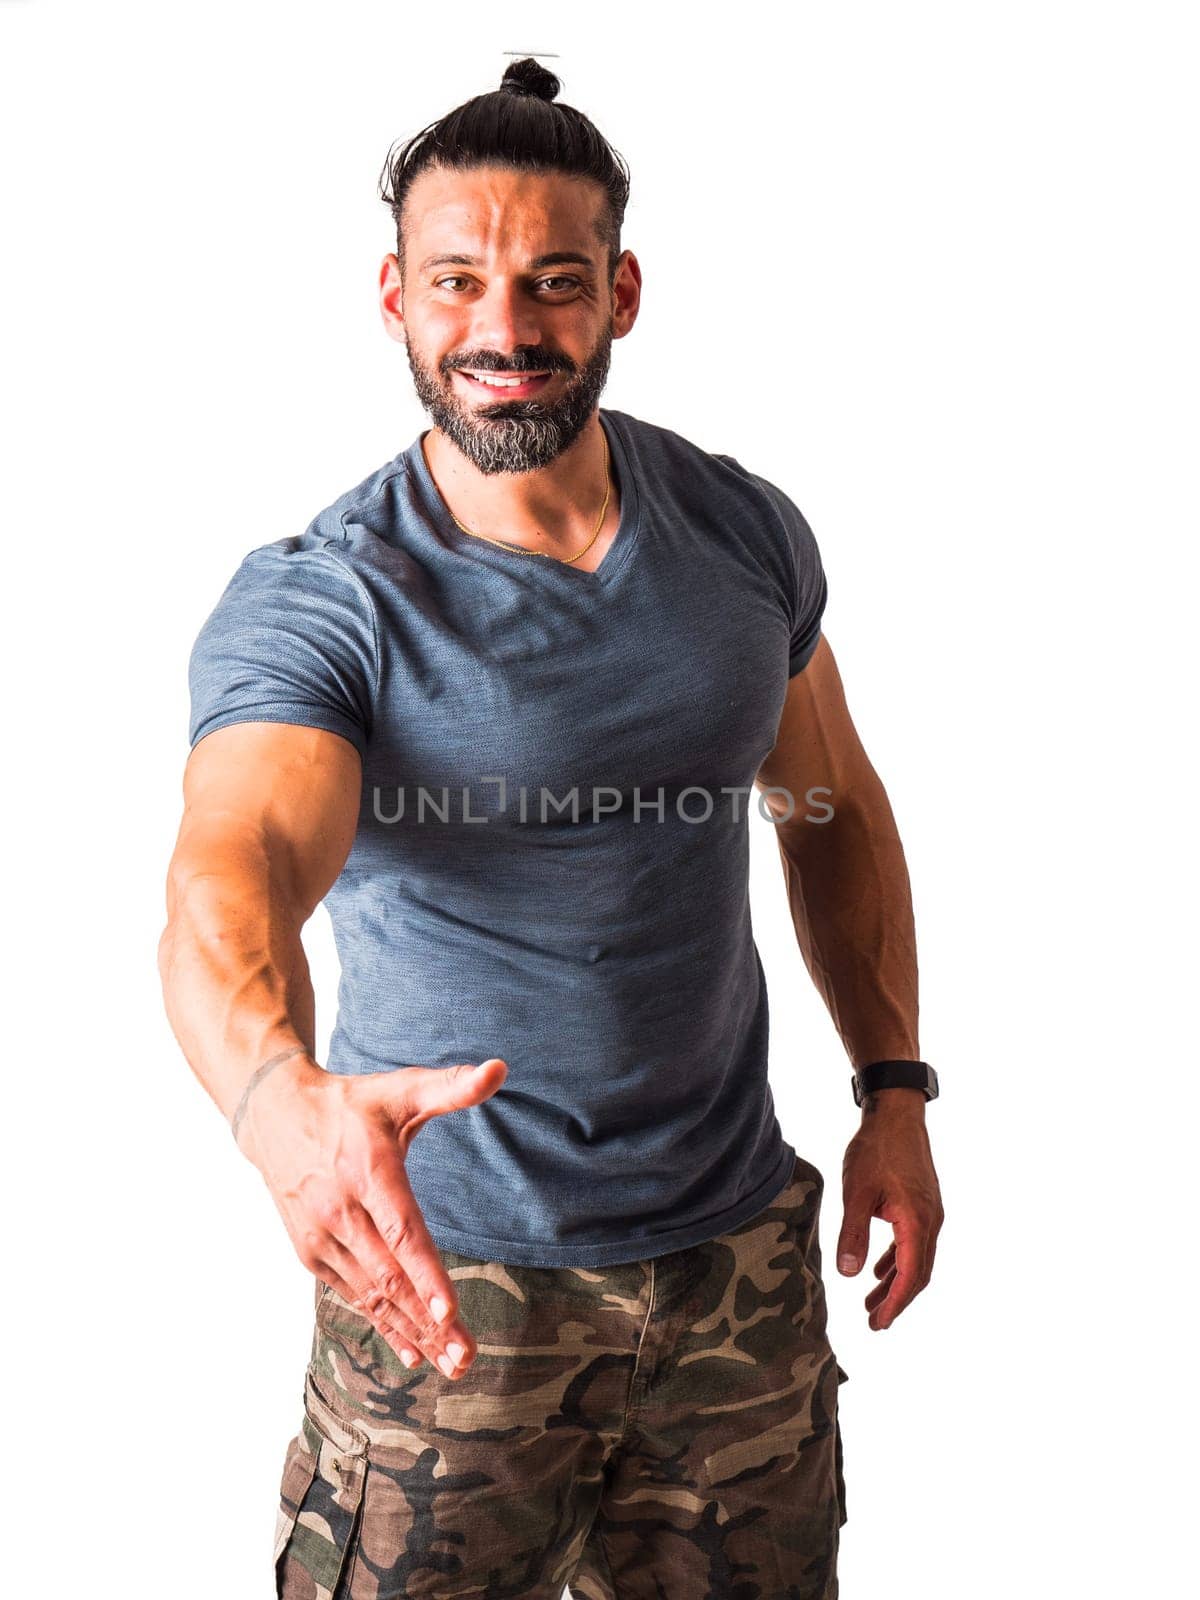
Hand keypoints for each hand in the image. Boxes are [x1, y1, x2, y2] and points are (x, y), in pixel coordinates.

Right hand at [237, 1052, 508, 1376]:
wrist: (273, 1116)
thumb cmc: (350, 1105)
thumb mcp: (399, 1089)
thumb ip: (450, 1086)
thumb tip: (499, 1069)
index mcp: (367, 1170)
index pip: (402, 1230)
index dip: (425, 1275)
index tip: (450, 1313)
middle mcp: (340, 1210)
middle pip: (391, 1277)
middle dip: (430, 1322)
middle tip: (468, 1358)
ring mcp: (321, 1236)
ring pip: (372, 1295)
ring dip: (412, 1333)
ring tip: (452, 1364)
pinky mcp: (310, 1253)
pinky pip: (352, 1296)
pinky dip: (382, 1325)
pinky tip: (413, 1353)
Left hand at [836, 1088, 942, 1329]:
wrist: (897, 1113)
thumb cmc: (876, 1149)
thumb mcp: (856, 1192)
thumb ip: (853, 1234)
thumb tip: (849, 1275)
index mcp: (916, 1222)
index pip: (910, 1275)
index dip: (895, 1303)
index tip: (880, 1324)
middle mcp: (930, 1221)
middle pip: (918, 1273)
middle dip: (896, 1300)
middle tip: (874, 1323)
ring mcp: (930, 1212)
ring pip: (916, 1258)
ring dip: (896, 1281)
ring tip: (872, 1302)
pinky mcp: (923, 1203)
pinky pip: (914, 1241)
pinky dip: (898, 1259)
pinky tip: (879, 1268)